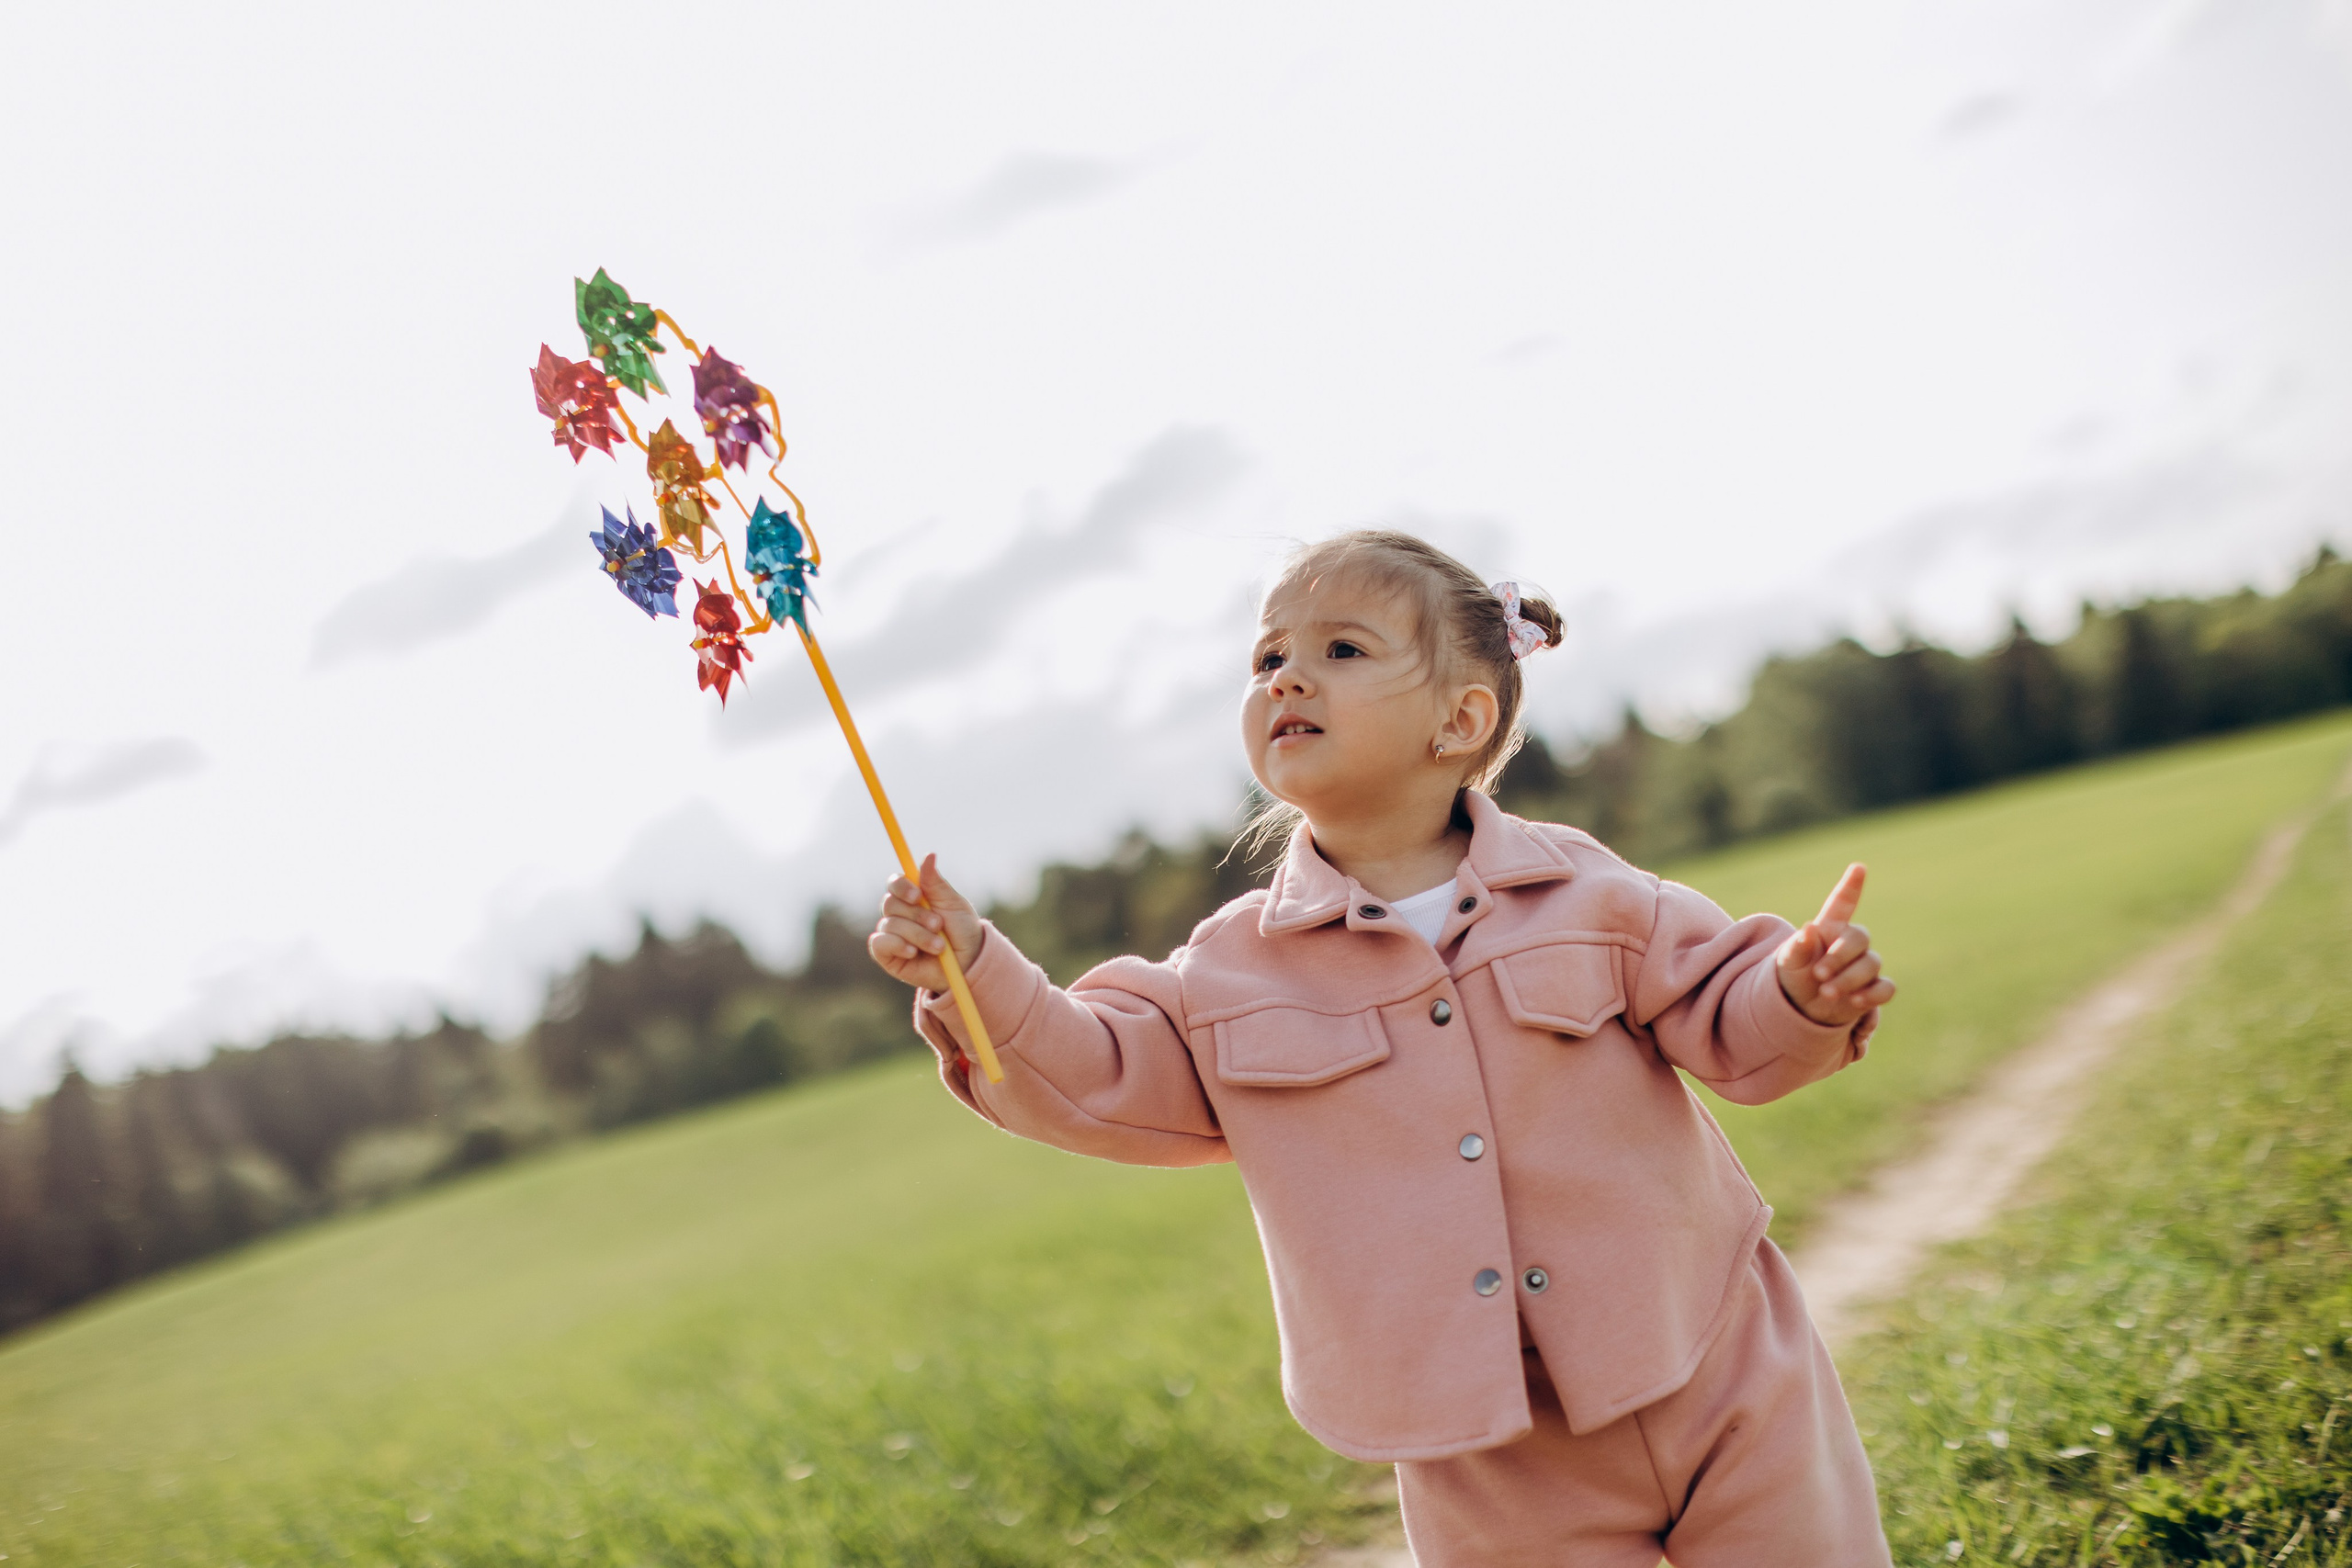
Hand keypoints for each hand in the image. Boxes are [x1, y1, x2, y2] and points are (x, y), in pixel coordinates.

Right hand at [867, 854, 983, 991]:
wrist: (967, 962)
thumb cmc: (962, 931)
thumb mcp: (953, 903)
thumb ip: (936, 882)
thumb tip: (929, 855)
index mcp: (913, 897)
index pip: (895, 883)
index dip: (902, 886)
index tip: (918, 896)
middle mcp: (900, 913)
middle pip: (890, 904)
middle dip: (917, 915)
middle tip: (938, 924)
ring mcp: (892, 934)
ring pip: (890, 925)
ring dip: (917, 935)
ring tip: (939, 946)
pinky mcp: (887, 955)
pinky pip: (879, 944)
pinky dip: (897, 945)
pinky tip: (913, 953)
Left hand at [1776, 863, 1895, 1026]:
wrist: (1804, 1007)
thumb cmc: (1796, 976)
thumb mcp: (1788, 962)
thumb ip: (1797, 947)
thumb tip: (1808, 928)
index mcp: (1829, 927)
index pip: (1843, 903)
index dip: (1851, 885)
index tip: (1858, 867)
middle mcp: (1850, 942)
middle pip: (1860, 938)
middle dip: (1839, 957)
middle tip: (1818, 975)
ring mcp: (1865, 965)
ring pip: (1871, 964)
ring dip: (1848, 980)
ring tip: (1826, 993)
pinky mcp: (1874, 988)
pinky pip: (1886, 988)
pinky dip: (1873, 995)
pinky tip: (1855, 1001)